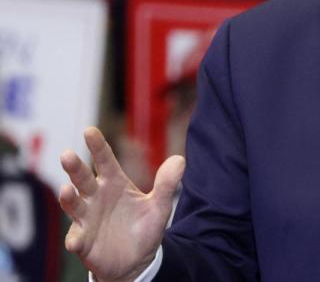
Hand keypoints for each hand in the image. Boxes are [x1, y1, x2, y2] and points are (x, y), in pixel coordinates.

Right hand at [59, 127, 184, 281]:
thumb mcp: (159, 206)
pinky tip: (75, 241)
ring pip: (74, 205)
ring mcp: (86, 218)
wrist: (136, 260)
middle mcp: (96, 197)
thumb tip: (180, 159)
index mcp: (114, 183)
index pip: (104, 160)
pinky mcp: (83, 241)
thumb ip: (167, 184)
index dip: (97, 146)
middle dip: (74, 168)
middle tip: (67, 154)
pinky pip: (76, 238)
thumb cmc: (144, 227)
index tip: (89, 130)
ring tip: (67, 190)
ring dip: (68, 198)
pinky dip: (75, 239)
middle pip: (83, 179)